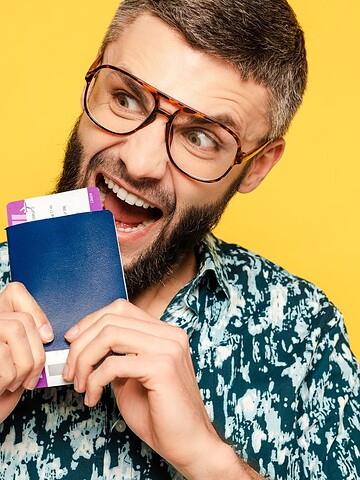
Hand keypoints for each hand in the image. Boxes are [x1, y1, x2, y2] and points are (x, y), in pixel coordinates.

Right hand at [0, 282, 52, 421]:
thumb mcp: (17, 363)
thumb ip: (27, 343)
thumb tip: (47, 334)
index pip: (15, 291)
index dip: (36, 312)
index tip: (47, 337)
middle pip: (22, 319)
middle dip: (36, 352)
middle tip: (32, 376)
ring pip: (15, 331)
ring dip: (25, 365)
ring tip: (15, 382)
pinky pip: (3, 355)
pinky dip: (9, 377)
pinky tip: (2, 387)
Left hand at [63, 299, 228, 476]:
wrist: (188, 444)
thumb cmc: (160, 414)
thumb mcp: (131, 377)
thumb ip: (116, 356)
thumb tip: (84, 346)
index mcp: (164, 333)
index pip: (121, 309)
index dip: (91, 321)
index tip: (72, 341)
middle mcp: (170, 334)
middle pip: (111, 319)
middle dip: (81, 344)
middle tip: (70, 371)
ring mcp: (169, 348)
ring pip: (109, 335)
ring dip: (84, 360)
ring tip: (80, 384)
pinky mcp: (163, 367)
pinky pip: (114, 364)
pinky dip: (94, 381)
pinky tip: (93, 397)